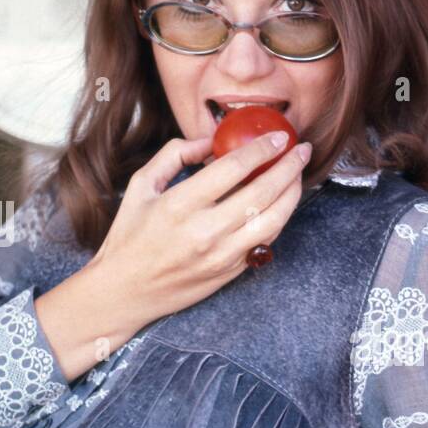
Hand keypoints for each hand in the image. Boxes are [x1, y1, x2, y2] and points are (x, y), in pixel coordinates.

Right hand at [40, 133, 310, 373]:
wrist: (126, 291)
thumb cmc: (130, 237)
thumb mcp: (141, 186)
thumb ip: (174, 155)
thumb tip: (209, 141)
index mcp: (180, 205)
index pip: (234, 168)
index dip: (262, 149)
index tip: (278, 136)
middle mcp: (205, 231)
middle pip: (263, 192)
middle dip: (289, 166)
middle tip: (301, 149)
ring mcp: (222, 255)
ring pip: (274, 220)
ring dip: (293, 194)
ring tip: (298, 174)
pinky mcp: (231, 272)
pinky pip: (266, 241)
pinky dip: (279, 218)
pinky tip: (283, 202)